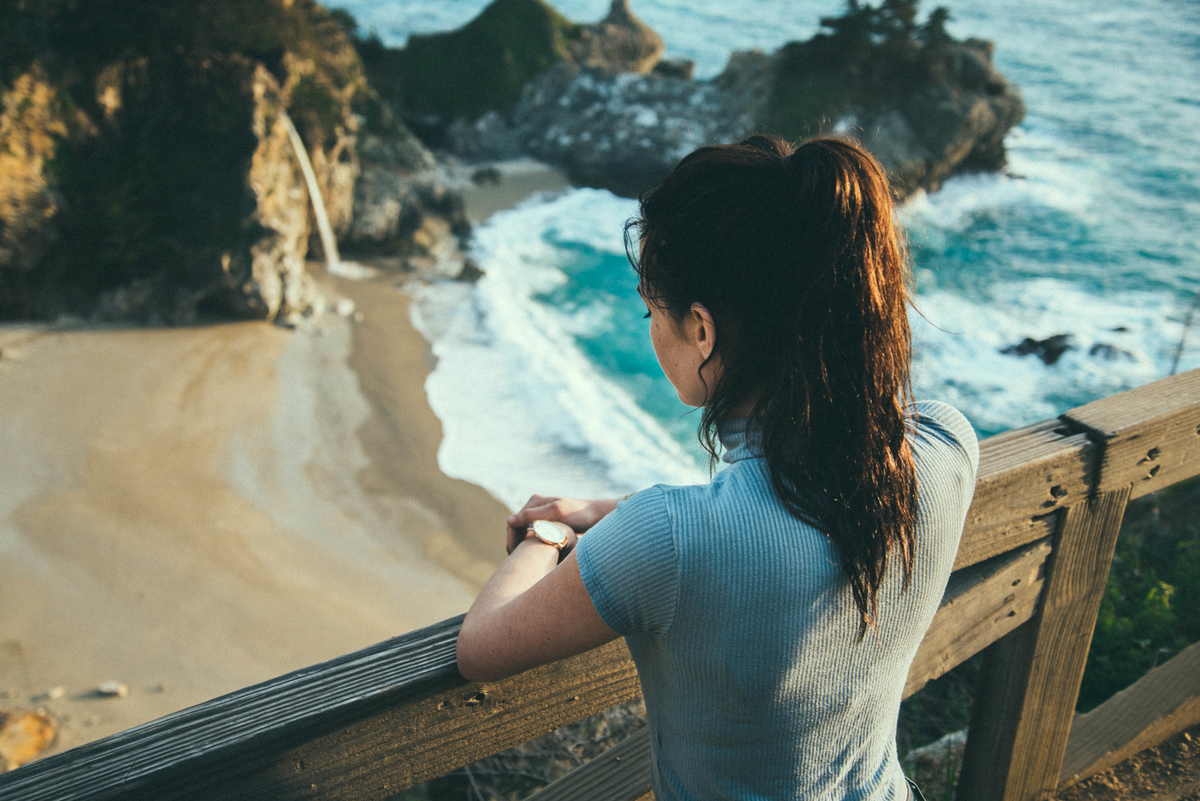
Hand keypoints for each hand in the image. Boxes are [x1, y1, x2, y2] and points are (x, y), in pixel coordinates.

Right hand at [505, 495, 620, 553]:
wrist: (597, 517)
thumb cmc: (579, 514)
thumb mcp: (555, 513)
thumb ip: (532, 516)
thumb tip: (509, 521)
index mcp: (535, 501)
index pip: (513, 522)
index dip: (511, 539)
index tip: (514, 555)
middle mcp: (536, 507)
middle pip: (516, 528)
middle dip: (514, 543)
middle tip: (517, 561)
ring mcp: (541, 516)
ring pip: (523, 533)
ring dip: (522, 546)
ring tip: (524, 561)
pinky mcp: (548, 525)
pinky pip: (533, 536)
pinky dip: (531, 545)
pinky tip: (535, 557)